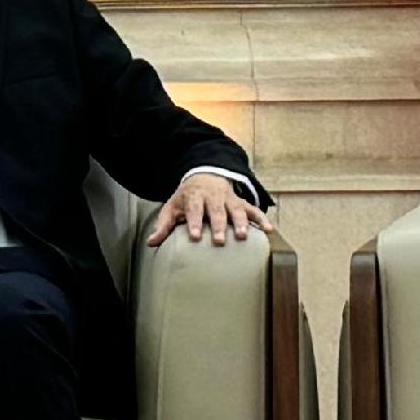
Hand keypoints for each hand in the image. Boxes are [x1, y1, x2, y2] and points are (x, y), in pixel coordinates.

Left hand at [146, 169, 267, 247]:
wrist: (204, 176)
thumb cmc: (187, 198)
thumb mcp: (172, 207)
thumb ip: (164, 226)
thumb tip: (151, 243)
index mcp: (194, 197)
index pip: (194, 209)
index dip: (194, 222)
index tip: (194, 237)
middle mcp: (213, 197)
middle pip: (216, 210)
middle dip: (218, 225)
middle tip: (219, 240)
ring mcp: (229, 199)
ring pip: (236, 209)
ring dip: (241, 222)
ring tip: (243, 236)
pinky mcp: (241, 202)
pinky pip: (253, 209)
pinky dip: (262, 218)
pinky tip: (269, 230)